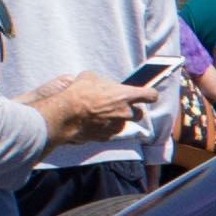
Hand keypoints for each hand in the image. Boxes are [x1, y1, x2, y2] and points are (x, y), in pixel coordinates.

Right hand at [29, 73, 146, 141]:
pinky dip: (104, 128)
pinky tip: (92, 122)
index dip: (149, 94)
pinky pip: (109, 132)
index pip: (150, 95)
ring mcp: (117, 127)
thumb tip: (98, 83)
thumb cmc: (79, 94)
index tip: (147, 93)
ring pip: (122, 124)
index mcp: (127, 95)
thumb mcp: (89, 78)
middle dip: (132, 110)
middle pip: (139, 114)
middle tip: (120, 106)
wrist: (65, 115)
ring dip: (116, 120)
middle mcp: (126, 113)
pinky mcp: (106, 137)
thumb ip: (101, 82)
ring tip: (100, 113)